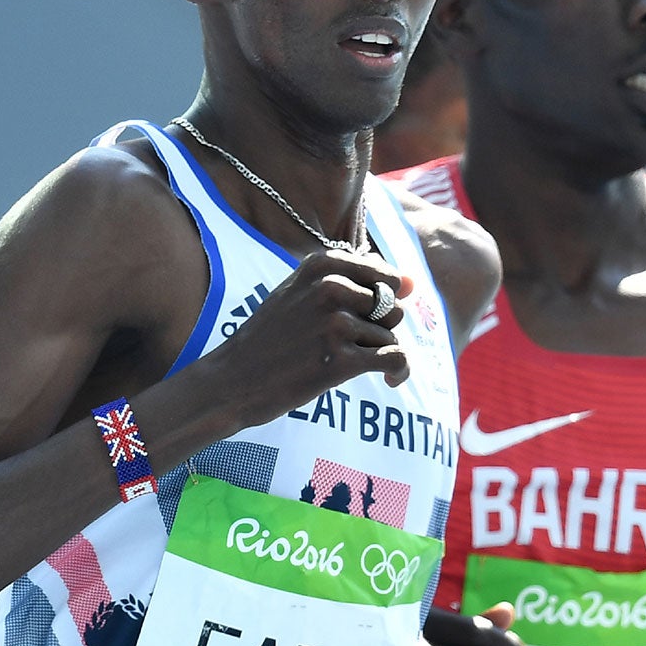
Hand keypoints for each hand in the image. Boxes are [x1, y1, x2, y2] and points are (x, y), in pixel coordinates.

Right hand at [211, 250, 415, 425]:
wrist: (232, 379)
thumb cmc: (269, 337)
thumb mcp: (299, 292)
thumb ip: (353, 281)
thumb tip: (413, 283)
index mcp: (321, 264)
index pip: (385, 276)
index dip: (381, 302)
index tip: (360, 319)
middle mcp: (330, 288)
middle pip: (392, 306)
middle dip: (379, 328)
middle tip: (348, 345)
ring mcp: (335, 324)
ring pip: (391, 335)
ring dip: (377, 353)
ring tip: (348, 363)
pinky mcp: (341, 361)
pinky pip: (396, 358)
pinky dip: (400, 371)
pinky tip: (390, 380)